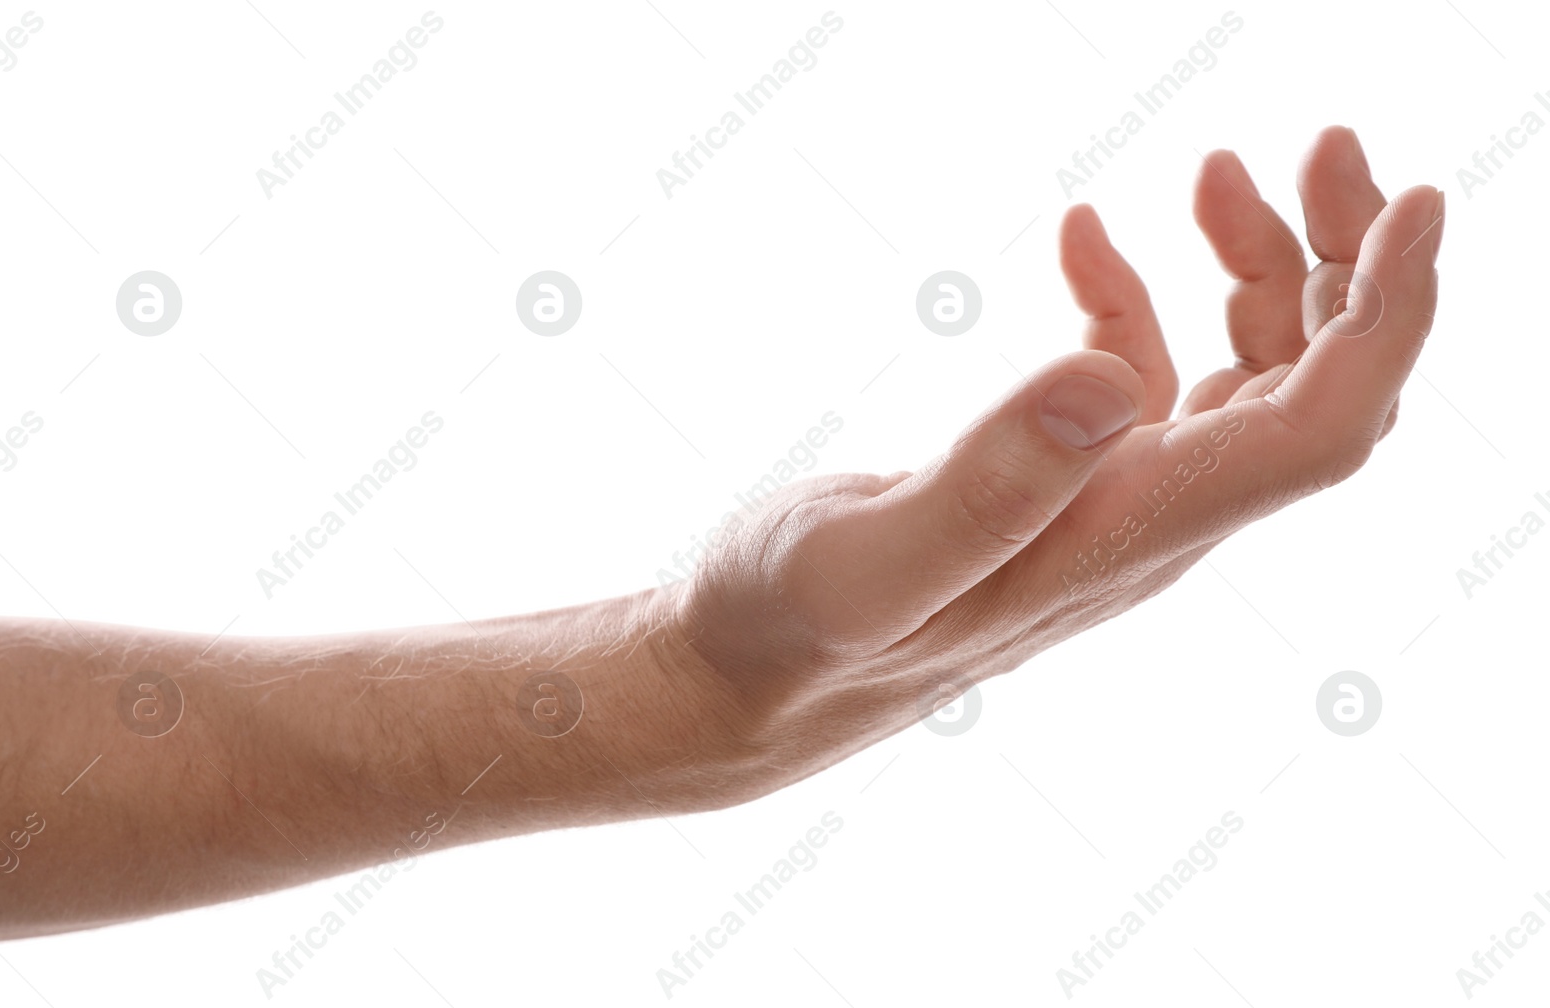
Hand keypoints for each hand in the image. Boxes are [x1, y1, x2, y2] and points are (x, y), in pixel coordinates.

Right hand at [670, 126, 1442, 795]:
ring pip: (1247, 385)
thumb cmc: (785, 636)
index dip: (1386, 319)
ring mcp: (1106, 510)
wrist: (745, 685)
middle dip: (1347, 265)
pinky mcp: (1057, 492)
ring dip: (1264, 274)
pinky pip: (1148, 385)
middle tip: (1323, 146)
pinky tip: (1087, 238)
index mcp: (1125, 538)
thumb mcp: (862, 562)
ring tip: (1222, 171)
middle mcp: (1144, 528)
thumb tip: (1112, 380)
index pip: (1318, 430)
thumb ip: (984, 487)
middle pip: (1313, 394)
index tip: (1414, 200)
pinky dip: (1139, 299)